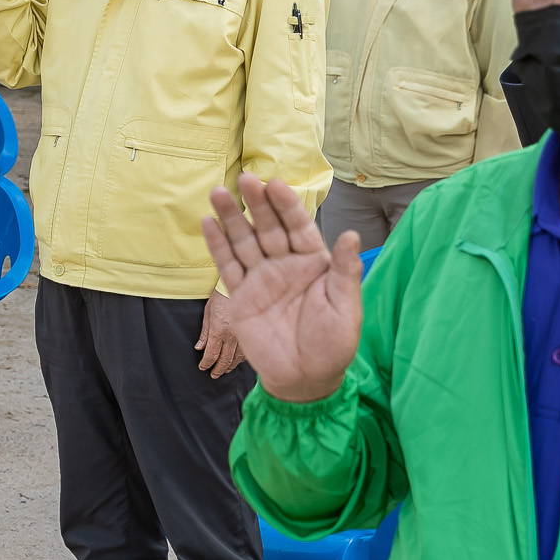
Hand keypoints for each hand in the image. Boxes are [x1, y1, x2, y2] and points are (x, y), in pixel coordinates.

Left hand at [196, 292, 245, 378]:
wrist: (240, 284)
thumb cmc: (221, 297)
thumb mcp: (207, 313)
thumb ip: (204, 333)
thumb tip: (199, 348)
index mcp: (218, 331)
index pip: (211, 354)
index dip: (206, 364)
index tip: (203, 367)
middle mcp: (232, 336)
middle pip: (225, 360)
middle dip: (218, 369)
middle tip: (213, 375)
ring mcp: (244, 335)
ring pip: (237, 358)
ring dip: (230, 366)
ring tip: (225, 370)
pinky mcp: (252, 333)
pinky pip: (247, 351)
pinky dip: (241, 358)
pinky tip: (238, 360)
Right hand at [201, 174, 364, 403]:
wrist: (305, 379)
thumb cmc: (333, 345)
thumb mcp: (346, 308)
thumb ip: (345, 271)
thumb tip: (351, 234)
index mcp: (314, 262)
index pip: (299, 226)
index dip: (287, 205)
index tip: (275, 184)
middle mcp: (286, 264)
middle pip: (269, 227)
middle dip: (257, 203)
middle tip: (245, 179)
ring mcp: (262, 278)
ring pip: (244, 241)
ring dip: (231, 217)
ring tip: (217, 193)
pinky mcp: (242, 296)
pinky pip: (228, 266)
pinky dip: (217, 245)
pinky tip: (208, 223)